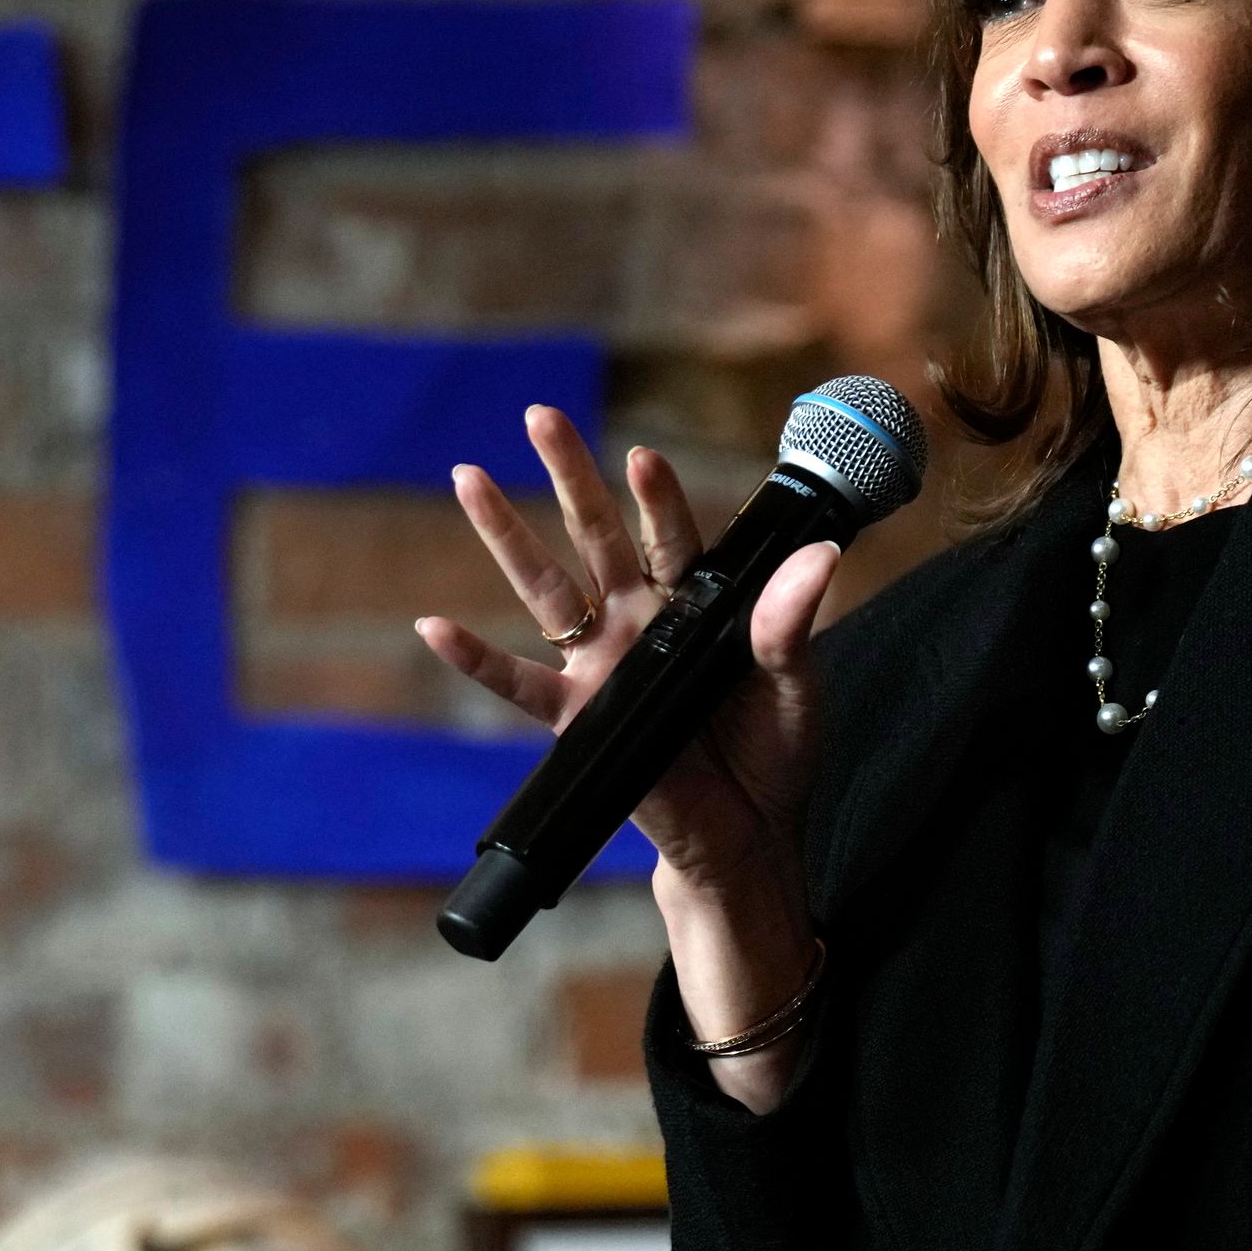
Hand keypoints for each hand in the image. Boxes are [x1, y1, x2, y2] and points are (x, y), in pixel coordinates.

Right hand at [415, 408, 840, 1089]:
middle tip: (540, 414)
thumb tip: (817, 558)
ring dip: (506, 534)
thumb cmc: (774, 756)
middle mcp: (639, 624)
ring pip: (545, 589)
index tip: (641, 457)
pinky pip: (517, 684)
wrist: (747, 836)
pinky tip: (434, 627)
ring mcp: (602, 668)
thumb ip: (793, 622)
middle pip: (595, 536)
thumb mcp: (798, 685)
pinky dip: (474, 660)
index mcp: (693, 606)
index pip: (670, 537)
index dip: (656, 499)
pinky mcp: (579, 719)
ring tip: (469, 476)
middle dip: (567, 475)